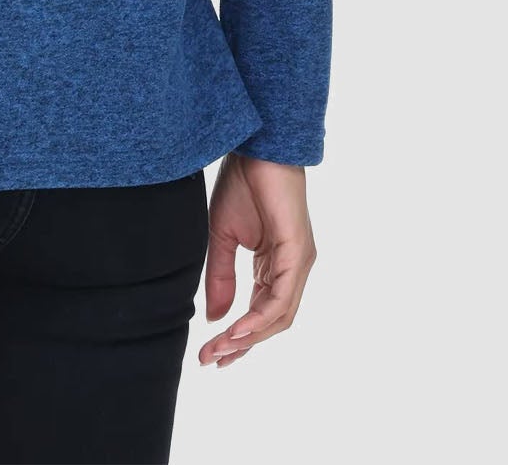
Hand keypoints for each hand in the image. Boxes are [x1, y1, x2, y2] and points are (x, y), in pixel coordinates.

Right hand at [197, 154, 316, 368]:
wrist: (257, 147)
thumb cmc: (243, 184)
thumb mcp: (222, 236)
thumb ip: (221, 277)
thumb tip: (217, 317)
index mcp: (274, 265)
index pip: (259, 312)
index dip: (236, 337)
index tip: (209, 355)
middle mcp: (291, 269)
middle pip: (271, 321)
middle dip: (240, 344)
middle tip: (211, 360)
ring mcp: (298, 262)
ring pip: (279, 315)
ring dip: (249, 336)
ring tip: (221, 349)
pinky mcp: (297, 252)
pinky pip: (281, 296)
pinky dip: (260, 316)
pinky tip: (238, 328)